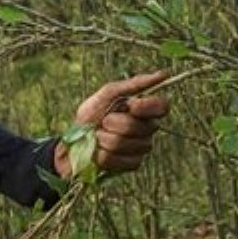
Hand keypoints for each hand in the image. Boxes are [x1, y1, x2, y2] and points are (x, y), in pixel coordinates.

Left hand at [54, 71, 170, 176]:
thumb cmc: (92, 116)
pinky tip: (100, 152)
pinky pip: (120, 159)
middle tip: (103, 122)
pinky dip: (104, 154)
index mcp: (144, 110)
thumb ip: (134, 84)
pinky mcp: (133, 164)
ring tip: (98, 137)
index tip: (129, 105)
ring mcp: (142, 147)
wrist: (73, 142)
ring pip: (125, 143)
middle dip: (114, 123)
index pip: (162, 106)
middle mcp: (147, 129)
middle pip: (139, 127)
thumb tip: (164, 74)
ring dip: (104, 139)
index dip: (146, 107)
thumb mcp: (108, 94)